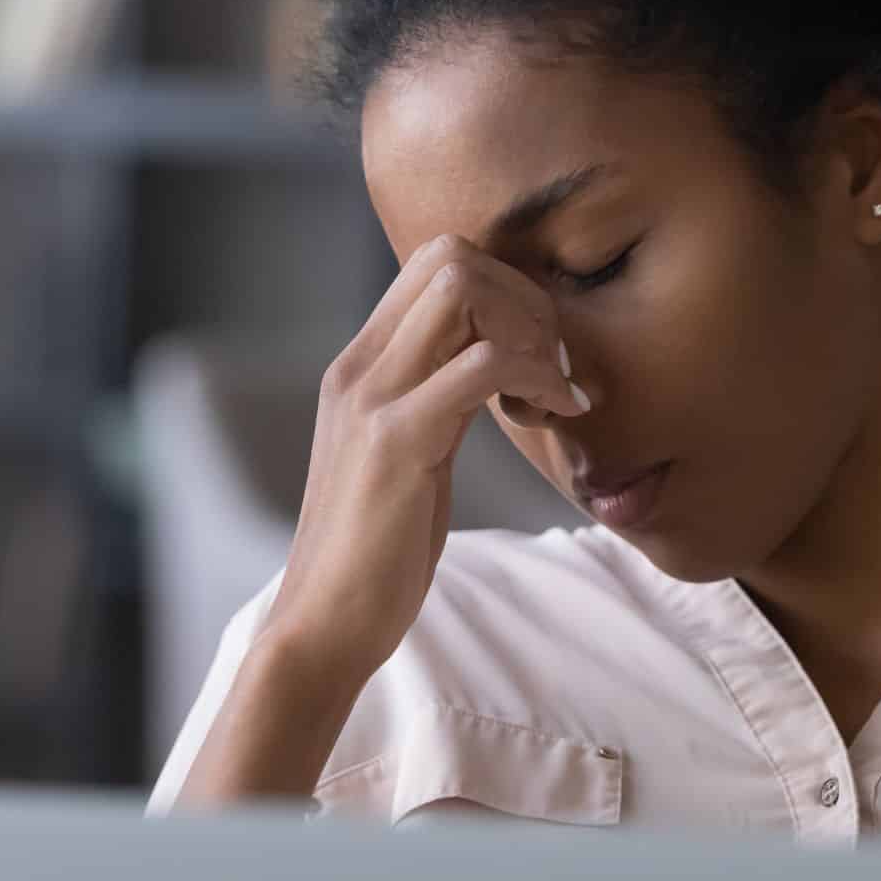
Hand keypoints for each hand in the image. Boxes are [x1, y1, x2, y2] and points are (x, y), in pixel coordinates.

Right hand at [271, 234, 587, 675]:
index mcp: (360, 365)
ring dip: (532, 331)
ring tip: (555, 392)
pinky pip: (482, 366)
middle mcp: (359, 366)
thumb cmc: (375, 552)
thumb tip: (494, 368)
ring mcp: (372, 398)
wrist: (322, 624)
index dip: (507, 291)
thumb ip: (436, 399)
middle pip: (451, 256)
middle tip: (557, 368)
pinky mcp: (397, 440)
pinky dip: (538, 376)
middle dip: (527, 299)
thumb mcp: (408, 453)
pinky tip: (558, 414)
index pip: (435, 262)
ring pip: (462, 290)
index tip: (538, 355)